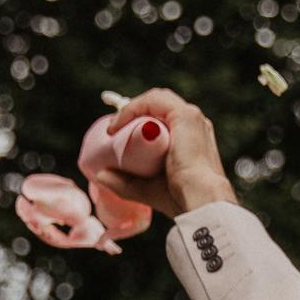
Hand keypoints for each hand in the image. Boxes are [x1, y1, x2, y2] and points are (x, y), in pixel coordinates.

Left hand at [84, 87, 236, 216]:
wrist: (198, 199)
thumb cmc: (179, 198)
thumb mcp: (147, 188)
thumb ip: (125, 183)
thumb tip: (101, 176)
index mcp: (191, 136)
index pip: (163, 116)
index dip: (139, 118)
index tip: (118, 132)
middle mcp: (194, 123)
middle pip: (158, 106)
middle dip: (133, 112)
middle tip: (114, 129)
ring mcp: (191, 117)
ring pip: (156, 99)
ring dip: (131, 108)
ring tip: (114, 127)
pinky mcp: (185, 116)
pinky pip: (153, 101)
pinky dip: (133, 108)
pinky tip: (119, 124)